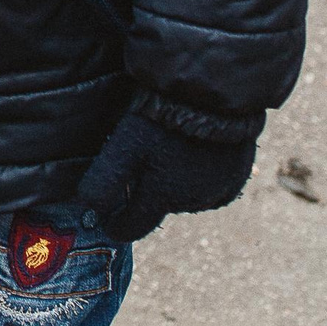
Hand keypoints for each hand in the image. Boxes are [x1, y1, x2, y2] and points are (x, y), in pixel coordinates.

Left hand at [77, 106, 256, 240]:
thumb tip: (89, 208)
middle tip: (141, 164)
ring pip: (188, 196)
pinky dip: (202, 175)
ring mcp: (218, 189)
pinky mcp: (238, 175)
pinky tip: (194, 151)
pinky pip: (214, 185)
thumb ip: (105, 182)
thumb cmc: (162, 121)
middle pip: (161, 206)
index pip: (133, 228)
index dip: (117, 226)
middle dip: (149, 194)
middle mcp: (192, 202)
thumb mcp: (125, 148)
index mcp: (162, 198)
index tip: (109, 223)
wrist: (212, 97)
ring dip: (177, 183)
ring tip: (170, 149)